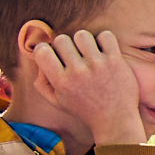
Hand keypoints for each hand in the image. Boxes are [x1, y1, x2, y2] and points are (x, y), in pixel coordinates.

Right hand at [26, 26, 149, 154]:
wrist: (115, 119)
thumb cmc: (84, 109)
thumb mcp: (56, 101)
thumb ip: (41, 81)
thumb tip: (39, 58)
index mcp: (61, 82)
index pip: (41, 51)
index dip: (45, 49)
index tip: (54, 55)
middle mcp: (77, 72)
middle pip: (61, 39)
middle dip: (65, 45)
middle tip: (74, 56)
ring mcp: (97, 65)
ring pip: (82, 35)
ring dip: (84, 41)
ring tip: (89, 53)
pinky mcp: (115, 60)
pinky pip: (105, 35)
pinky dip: (104, 40)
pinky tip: (104, 52)